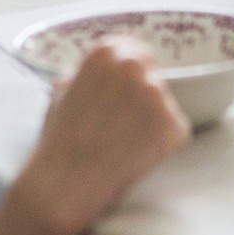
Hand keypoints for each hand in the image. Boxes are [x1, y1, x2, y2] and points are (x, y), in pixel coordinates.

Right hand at [21, 39, 189, 234]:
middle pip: (151, 76)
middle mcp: (134, 67)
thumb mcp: (62, 88)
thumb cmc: (58, 139)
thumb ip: (89, 72)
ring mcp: (156, 96)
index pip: (134, 51)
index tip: (124, 93)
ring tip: (123, 144)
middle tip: (122, 125)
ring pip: (164, 104)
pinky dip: (162, 144)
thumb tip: (107, 72)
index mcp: (106, 53)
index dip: (130, 76)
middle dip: (141, 97)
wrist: (64, 183)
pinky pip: (175, 130)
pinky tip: (135, 155)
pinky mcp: (174, 125)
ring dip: (151, 121)